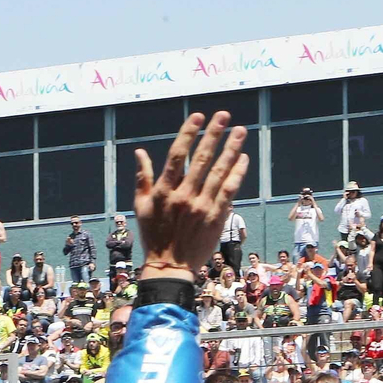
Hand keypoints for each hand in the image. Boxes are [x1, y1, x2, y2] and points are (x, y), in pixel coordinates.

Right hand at [134, 113, 249, 277]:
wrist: (169, 266)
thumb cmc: (153, 236)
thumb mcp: (140, 206)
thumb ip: (142, 177)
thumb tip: (139, 152)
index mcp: (163, 191)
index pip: (176, 155)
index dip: (188, 133)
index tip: (198, 116)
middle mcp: (182, 196)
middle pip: (200, 159)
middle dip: (213, 135)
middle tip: (224, 116)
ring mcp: (201, 207)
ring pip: (218, 172)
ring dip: (230, 149)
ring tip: (240, 131)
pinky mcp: (215, 217)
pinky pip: (229, 190)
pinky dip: (237, 173)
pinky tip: (243, 158)